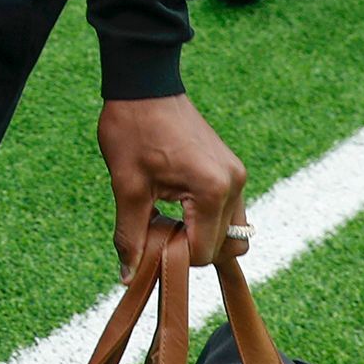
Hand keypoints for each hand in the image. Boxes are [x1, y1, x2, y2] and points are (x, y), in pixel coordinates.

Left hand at [98, 94, 248, 280]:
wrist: (144, 85)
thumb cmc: (133, 129)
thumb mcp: (127, 186)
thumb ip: (131, 235)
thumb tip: (128, 277)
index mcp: (211, 189)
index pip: (204, 252)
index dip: (174, 255)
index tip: (149, 238)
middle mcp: (234, 184)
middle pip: (227, 248)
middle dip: (192, 249)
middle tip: (158, 228)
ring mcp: (236, 175)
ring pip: (234, 233)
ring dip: (204, 236)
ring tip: (168, 217)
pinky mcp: (231, 168)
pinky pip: (229, 210)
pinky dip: (207, 219)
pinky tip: (177, 206)